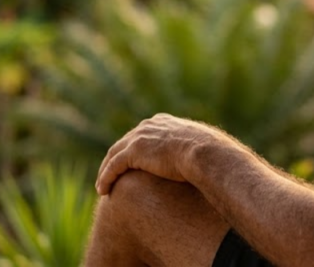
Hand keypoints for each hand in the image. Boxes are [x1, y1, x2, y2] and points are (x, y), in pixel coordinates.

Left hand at [95, 113, 227, 194]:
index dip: (132, 149)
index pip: (141, 135)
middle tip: (109, 175)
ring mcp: (140, 137)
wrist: (207, 154)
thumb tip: (204, 160)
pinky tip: (103, 190)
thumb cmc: (211, 155)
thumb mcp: (202, 148)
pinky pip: (113, 166)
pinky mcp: (134, 152)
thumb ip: (195, 151)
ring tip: (102, 186)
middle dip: (115, 159)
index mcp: (164, 122)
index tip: (128, 163)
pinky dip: (106, 178)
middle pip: (124, 143)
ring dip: (106, 171)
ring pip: (114, 155)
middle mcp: (149, 125)